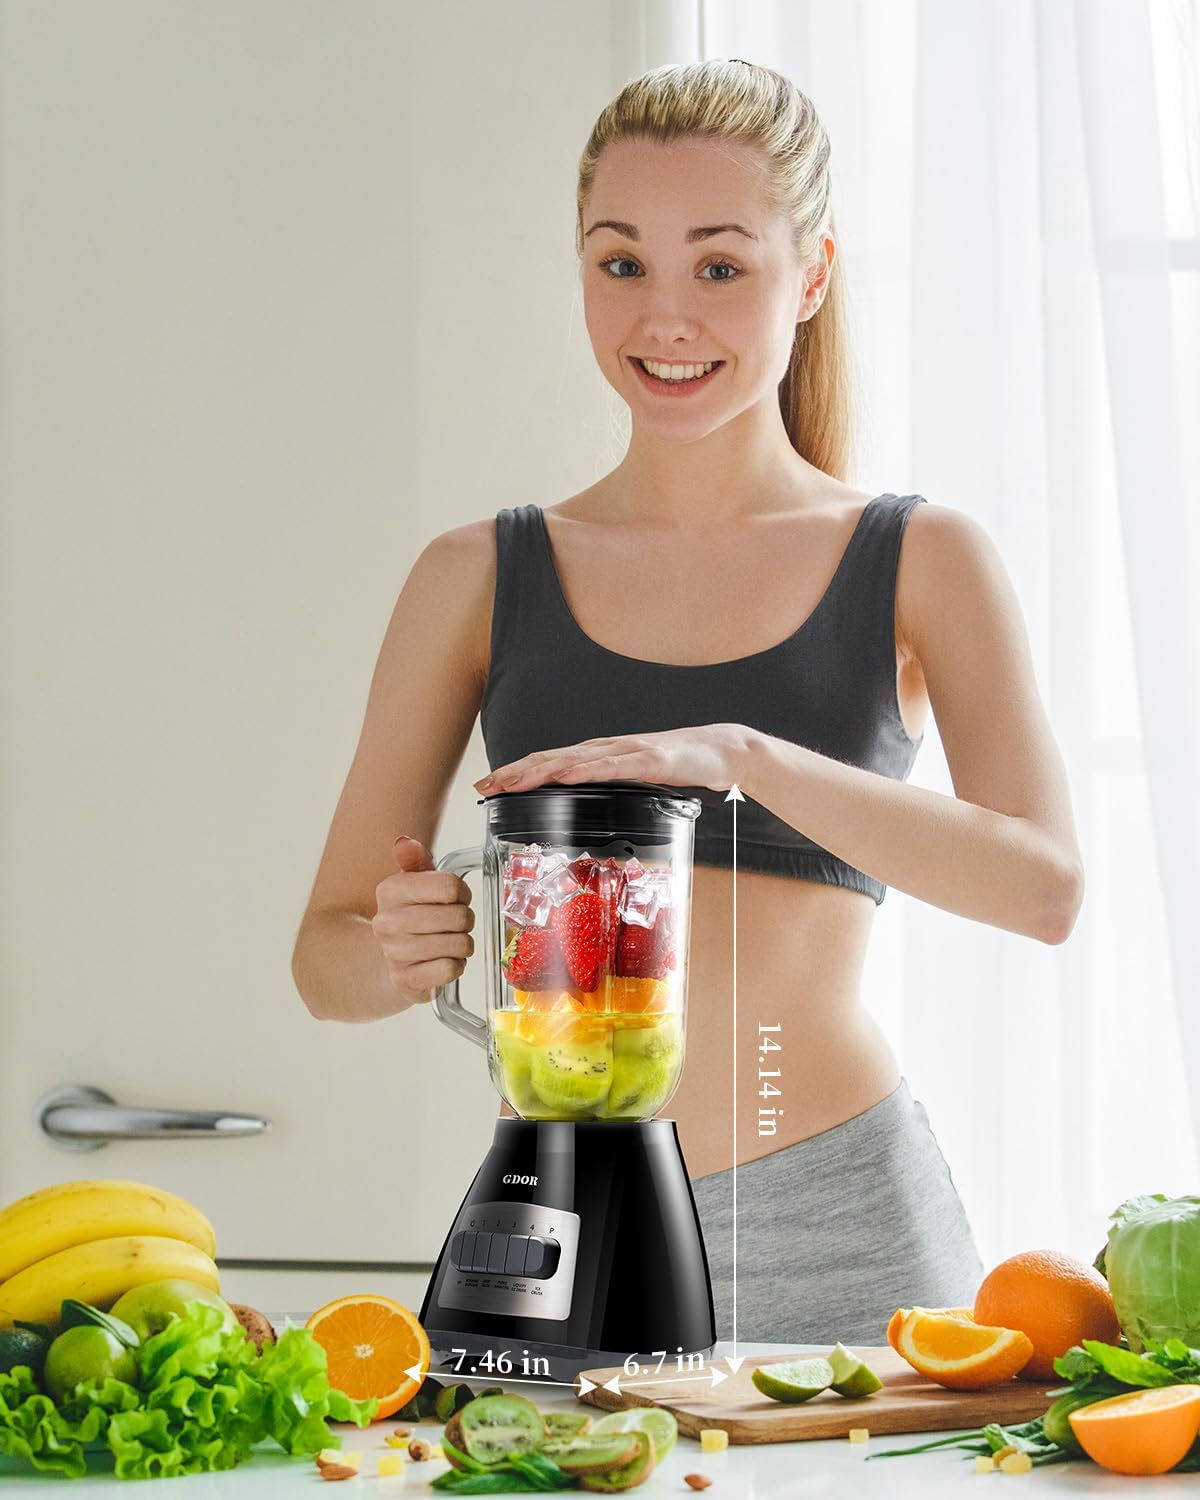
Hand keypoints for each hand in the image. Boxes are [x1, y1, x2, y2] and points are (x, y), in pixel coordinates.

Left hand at [472, 723, 759, 795]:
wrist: (721, 750)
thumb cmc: (678, 765)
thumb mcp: (634, 782)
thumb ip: (609, 790)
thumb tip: (583, 812)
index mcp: (598, 756)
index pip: (548, 762)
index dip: (515, 772)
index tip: (487, 787)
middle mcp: (605, 749)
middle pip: (549, 758)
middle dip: (513, 773)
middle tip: (483, 788)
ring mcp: (625, 752)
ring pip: (572, 760)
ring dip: (537, 771)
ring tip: (511, 782)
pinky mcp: (648, 760)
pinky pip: (610, 766)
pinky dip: (584, 770)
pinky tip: (563, 776)